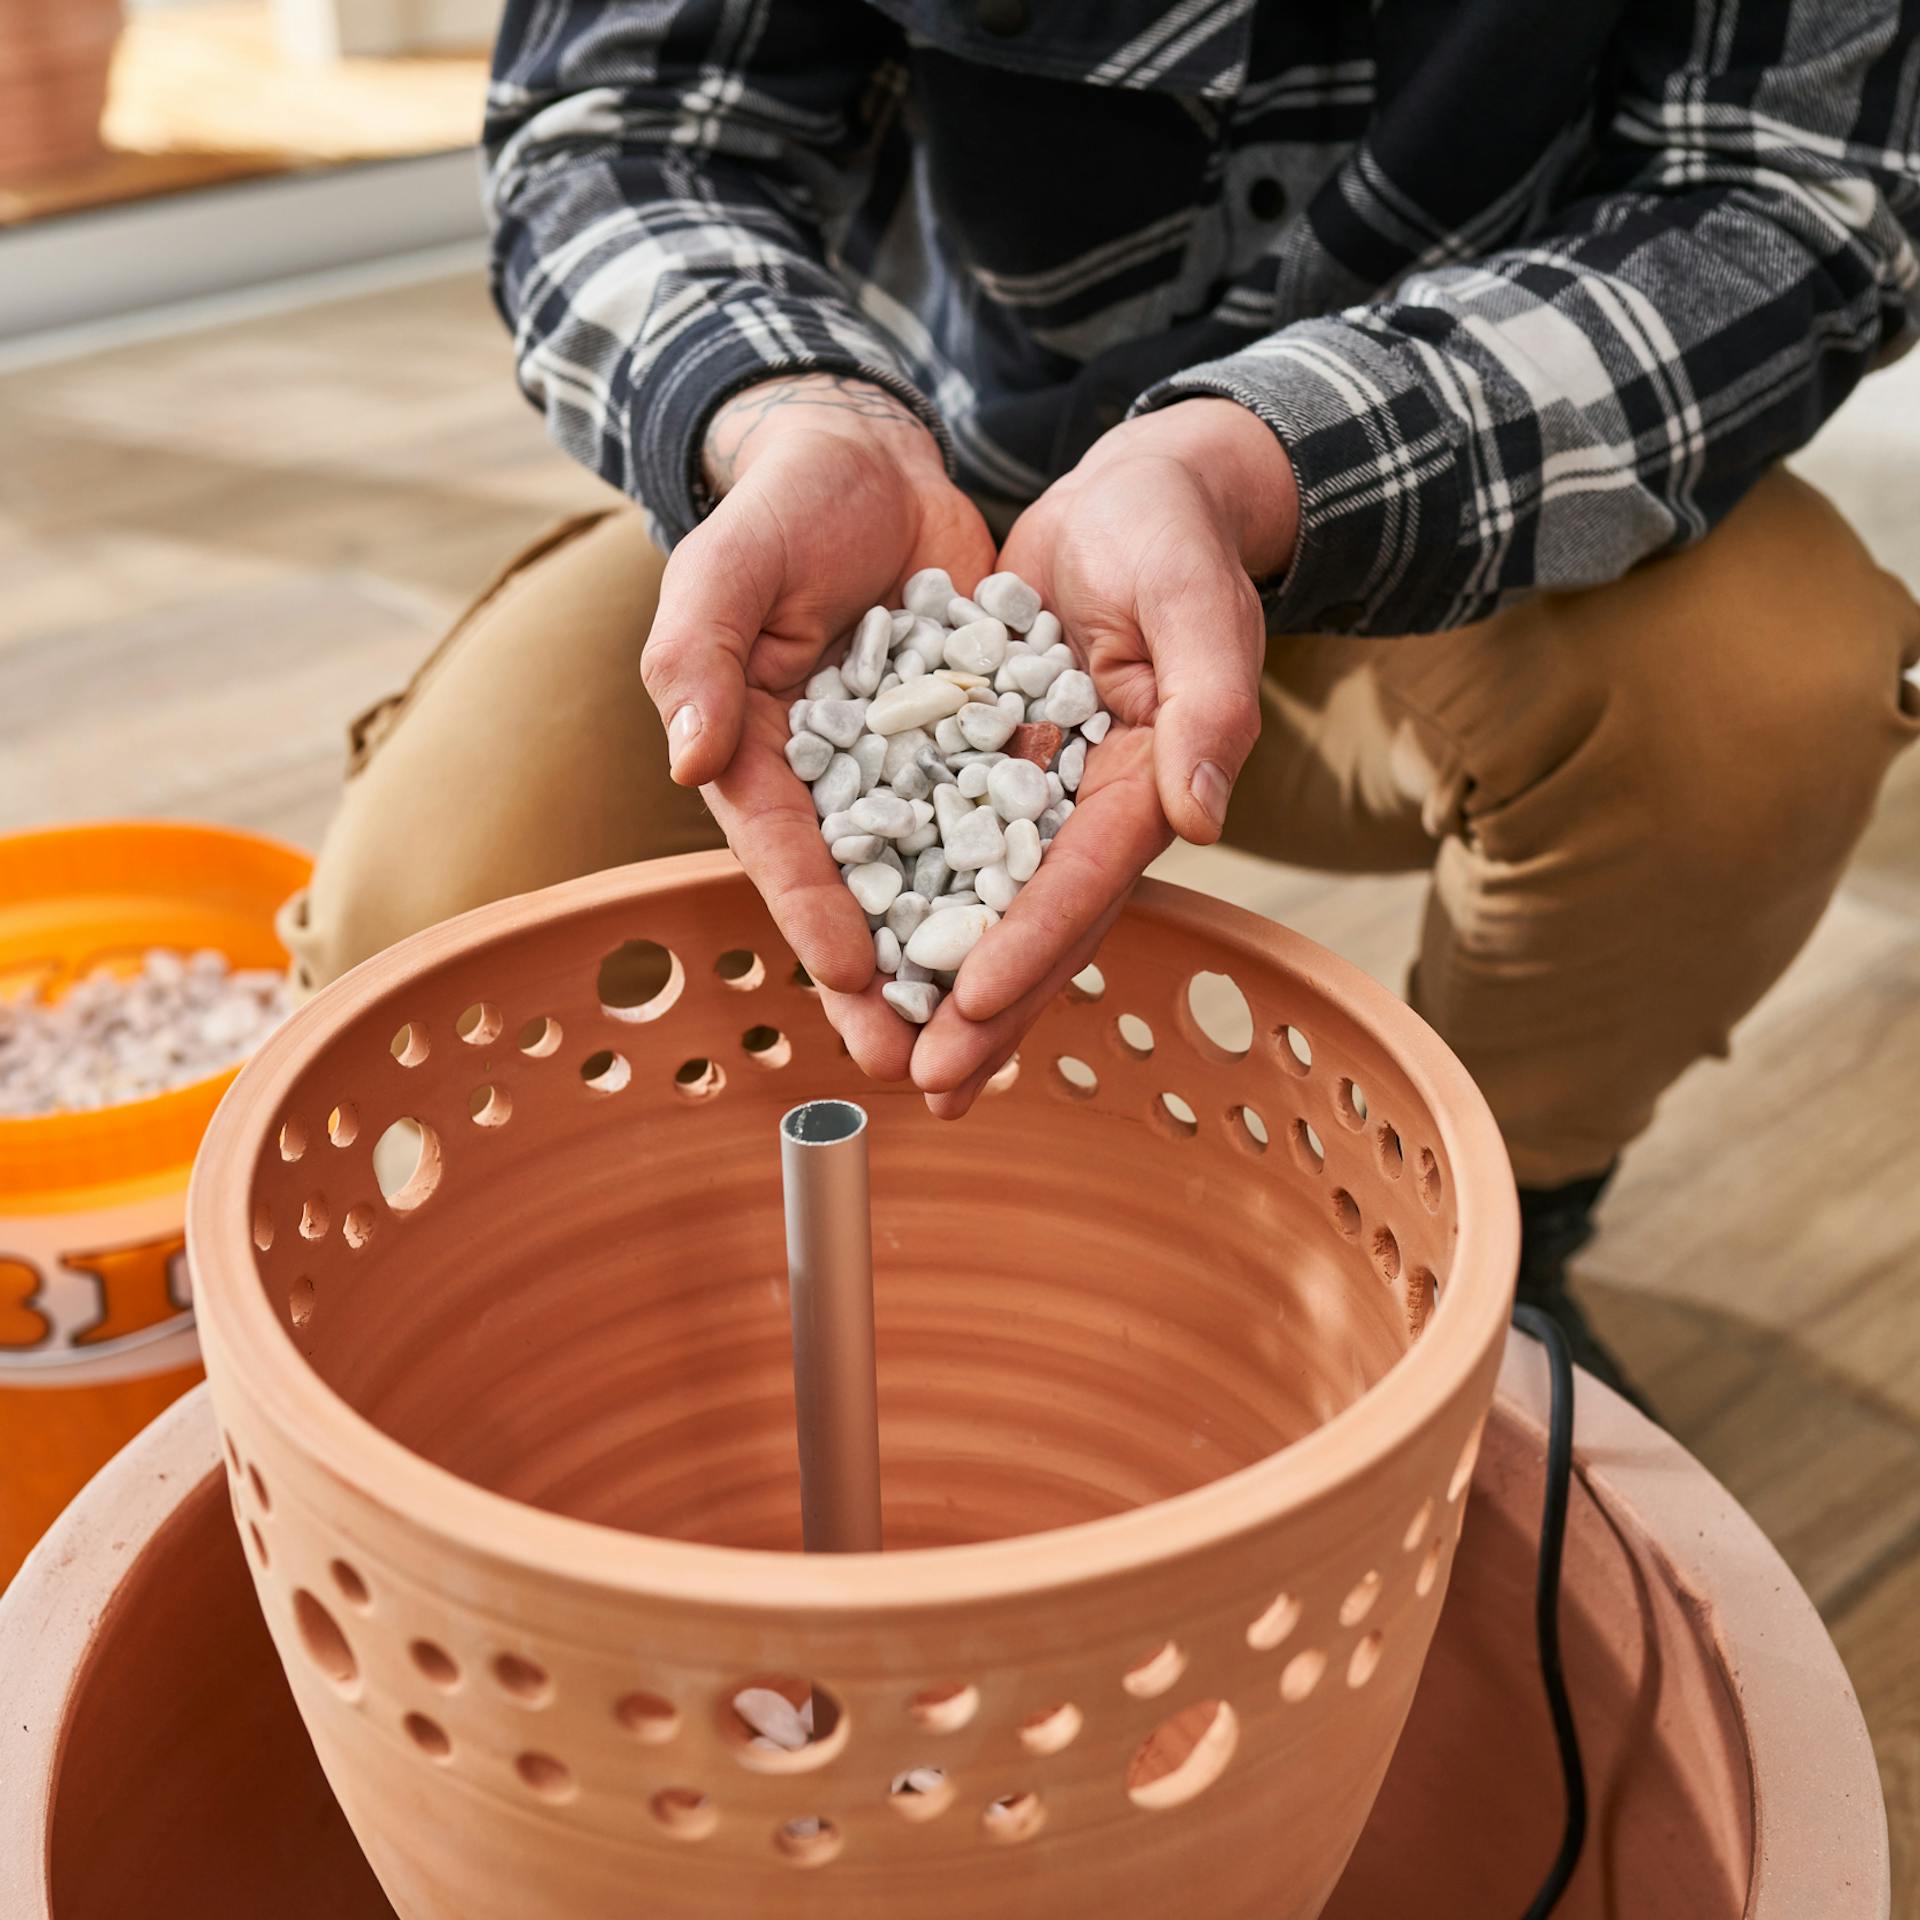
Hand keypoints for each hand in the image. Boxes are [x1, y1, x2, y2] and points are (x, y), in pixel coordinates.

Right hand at [640, 374, 996, 1079]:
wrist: (870, 463)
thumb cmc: (781, 510)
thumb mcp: (726, 567)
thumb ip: (699, 655)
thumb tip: (690, 760)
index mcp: (761, 754)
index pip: (785, 849)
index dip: (814, 916)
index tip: (853, 978)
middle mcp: (836, 784)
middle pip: (862, 897)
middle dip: (885, 988)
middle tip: (915, 1072)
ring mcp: (909, 774)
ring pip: (937, 883)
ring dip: (957, 964)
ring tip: (987, 1043)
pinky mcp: (972, 752)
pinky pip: (1000, 826)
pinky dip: (1019, 887)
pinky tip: (1053, 944)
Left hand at [909, 399, 1298, 1114]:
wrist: (1133, 498)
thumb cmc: (1173, 536)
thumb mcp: (1196, 602)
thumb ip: (1210, 705)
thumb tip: (1202, 820)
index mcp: (1152, 779)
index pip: (1087, 879)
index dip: (1033, 945)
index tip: (976, 1006)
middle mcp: (1097, 806)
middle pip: (1038, 921)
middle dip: (987, 1008)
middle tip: (929, 1085)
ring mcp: (1046, 794)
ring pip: (992, 904)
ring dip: (948, 983)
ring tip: (896, 1058)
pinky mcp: (998, 767)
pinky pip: (953, 849)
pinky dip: (919, 903)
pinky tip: (872, 958)